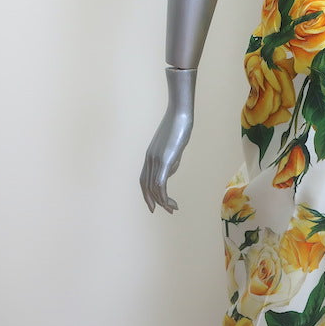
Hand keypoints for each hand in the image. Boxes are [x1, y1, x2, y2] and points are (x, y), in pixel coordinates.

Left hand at [139, 68, 196, 213]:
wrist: (180, 114)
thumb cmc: (179, 127)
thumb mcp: (172, 147)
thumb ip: (169, 160)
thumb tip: (169, 171)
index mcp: (150, 157)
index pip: (144, 180)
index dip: (147, 194)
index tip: (156, 205)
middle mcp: (149, 160)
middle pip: (145, 186)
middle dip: (154, 202)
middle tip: (166, 211)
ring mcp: (155, 160)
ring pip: (153, 188)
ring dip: (163, 201)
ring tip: (173, 208)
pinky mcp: (164, 160)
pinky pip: (160, 183)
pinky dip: (164, 196)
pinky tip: (170, 202)